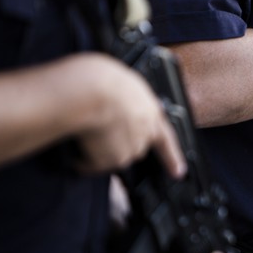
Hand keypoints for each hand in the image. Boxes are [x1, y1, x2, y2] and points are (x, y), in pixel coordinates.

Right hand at [73, 55, 185, 177]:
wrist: (93, 92)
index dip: (172, 158)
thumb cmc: (106, 80)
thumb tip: (117, 108)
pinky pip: (91, 164)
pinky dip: (82, 160)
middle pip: (134, 148)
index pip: (166, 141)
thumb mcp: (125, 84)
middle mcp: (144, 135)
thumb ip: (128, 102)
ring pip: (113, 156)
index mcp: (152, 114)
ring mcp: (128, 150)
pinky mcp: (109, 160)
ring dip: (100, 150)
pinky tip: (73, 148)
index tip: (178, 172)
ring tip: (84, 131)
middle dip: (119, 143)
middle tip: (100, 130)